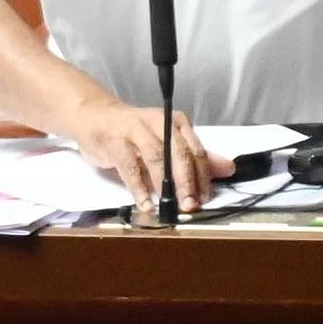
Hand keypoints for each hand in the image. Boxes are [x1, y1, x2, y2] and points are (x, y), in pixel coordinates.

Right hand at [67, 98, 209, 218]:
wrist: (95, 116)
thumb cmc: (133, 132)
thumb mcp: (166, 141)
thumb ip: (194, 156)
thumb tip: (227, 169)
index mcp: (175, 122)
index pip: (196, 150)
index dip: (203, 176)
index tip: (205, 198)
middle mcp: (158, 123)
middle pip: (179, 153)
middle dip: (187, 182)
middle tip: (190, 205)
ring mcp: (135, 130)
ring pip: (157, 158)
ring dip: (165, 186)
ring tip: (170, 207)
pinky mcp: (115, 142)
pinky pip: (130, 167)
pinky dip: (139, 188)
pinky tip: (145, 204)